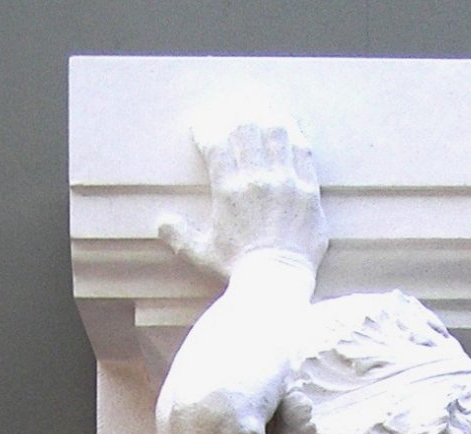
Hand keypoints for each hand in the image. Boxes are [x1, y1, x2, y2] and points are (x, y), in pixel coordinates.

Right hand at [158, 108, 327, 284]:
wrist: (277, 282)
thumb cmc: (238, 270)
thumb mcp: (203, 253)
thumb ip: (181, 236)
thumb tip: (161, 222)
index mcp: (229, 189)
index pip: (215, 141)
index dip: (206, 129)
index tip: (202, 130)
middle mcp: (257, 179)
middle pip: (245, 127)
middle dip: (233, 117)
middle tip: (230, 118)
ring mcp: (286, 182)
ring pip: (275, 130)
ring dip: (265, 118)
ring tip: (260, 115)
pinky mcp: (308, 190)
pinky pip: (302, 149)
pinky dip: (294, 133)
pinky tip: (288, 127)